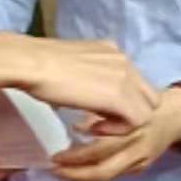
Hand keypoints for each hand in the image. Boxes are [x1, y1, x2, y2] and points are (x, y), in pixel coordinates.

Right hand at [19, 38, 160, 128]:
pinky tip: (95, 129)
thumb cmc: (39, 64)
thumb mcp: (73, 64)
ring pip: (147, 108)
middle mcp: (123, 60)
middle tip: (102, 120)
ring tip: (97, 126)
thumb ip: (88, 73)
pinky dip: (118, 129)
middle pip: (149, 94)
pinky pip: (137, 120)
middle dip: (130, 110)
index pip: (134, 80)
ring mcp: (125, 76)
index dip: (122, 98)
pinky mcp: (120, 96)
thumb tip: (85, 87)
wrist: (31, 64)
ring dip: (124, 121)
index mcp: (112, 50)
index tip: (96, 107)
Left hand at [49, 87, 180, 180]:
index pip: (102, 142)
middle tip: (52, 162)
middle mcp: (137, 143)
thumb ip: (100, 107)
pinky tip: (75, 170)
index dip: (79, 148)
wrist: (176, 114)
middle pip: (102, 162)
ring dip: (80, 175)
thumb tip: (70, 120)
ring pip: (107, 173)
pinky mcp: (142, 166)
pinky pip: (115, 174)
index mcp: (132, 121)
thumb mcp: (123, 95)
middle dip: (74, 166)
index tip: (58, 143)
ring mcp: (141, 158)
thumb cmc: (143, 98)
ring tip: (58, 171)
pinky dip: (92, 173)